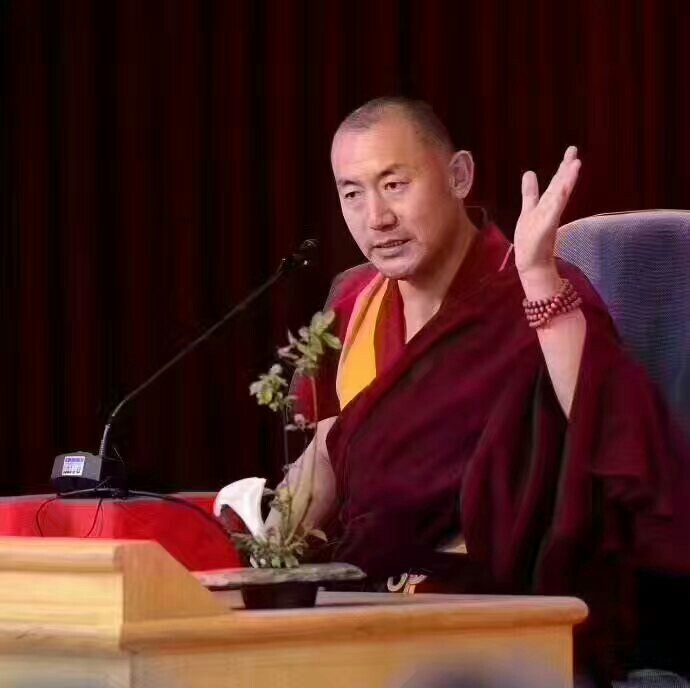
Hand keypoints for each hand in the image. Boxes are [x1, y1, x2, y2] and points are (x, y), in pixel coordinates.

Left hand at [514, 146, 580, 278]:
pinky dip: (558, 199)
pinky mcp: (546, 228)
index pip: (557, 183)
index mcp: (546, 205)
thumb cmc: (531, 240)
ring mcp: (549, 218)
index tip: (572, 151)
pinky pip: (553, 211)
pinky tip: (563, 189)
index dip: (563, 168)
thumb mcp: (528, 210)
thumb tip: (530, 172)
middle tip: (573, 150)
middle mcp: (550, 209)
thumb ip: (530, 192)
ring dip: (566, 180)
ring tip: (575, 164)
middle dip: (567, 168)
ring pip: (559, 195)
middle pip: (560, 186)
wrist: (532, 263)